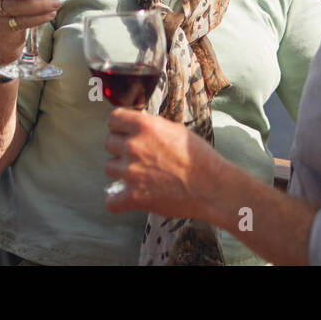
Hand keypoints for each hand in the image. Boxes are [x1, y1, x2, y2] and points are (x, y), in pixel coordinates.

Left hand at [103, 108, 220, 220]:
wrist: (211, 186)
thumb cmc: (199, 157)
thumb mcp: (176, 130)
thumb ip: (152, 126)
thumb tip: (137, 124)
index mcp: (145, 125)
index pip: (113, 119)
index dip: (118, 126)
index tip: (123, 132)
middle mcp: (134, 146)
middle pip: (108, 143)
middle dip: (120, 148)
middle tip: (135, 155)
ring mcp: (131, 172)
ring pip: (109, 168)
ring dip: (120, 171)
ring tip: (137, 175)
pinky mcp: (134, 196)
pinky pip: (111, 200)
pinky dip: (117, 200)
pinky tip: (125, 196)